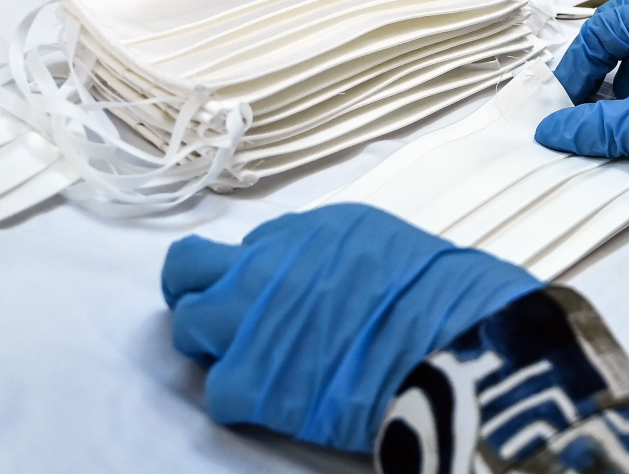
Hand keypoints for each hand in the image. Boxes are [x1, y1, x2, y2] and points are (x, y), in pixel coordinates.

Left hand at [161, 203, 540, 452]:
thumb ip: (306, 240)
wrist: (445, 335)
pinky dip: (236, 396)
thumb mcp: (362, 231)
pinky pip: (217, 391)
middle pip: (184, 278)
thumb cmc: (422, 284)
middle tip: (218, 315)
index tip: (238, 286)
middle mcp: (256, 276)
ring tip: (246, 356)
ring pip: (188, 330)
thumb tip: (274, 252)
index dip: (227, 270)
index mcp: (285, 239)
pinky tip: (267, 395)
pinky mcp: (254, 386)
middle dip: (195, 295)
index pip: (222, 249)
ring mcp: (249, 330)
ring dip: (210, 343)